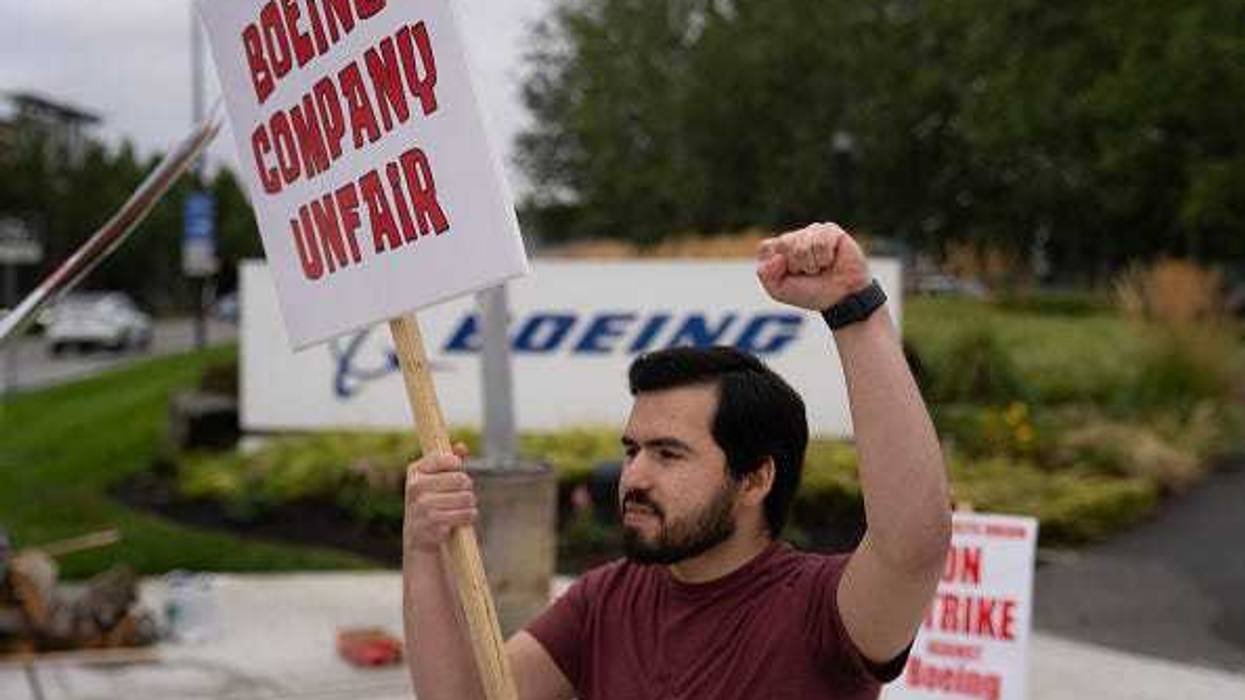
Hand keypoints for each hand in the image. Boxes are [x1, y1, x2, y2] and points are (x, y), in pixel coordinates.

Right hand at [405, 443, 476, 553]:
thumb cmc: (430, 505)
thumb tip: (462, 446)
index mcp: (415, 471)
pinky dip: (468, 516)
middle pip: (461, 479)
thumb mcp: (435, 481)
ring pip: (466, 497)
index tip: (456, 474)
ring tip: (462, 508)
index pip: (447, 459)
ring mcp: (423, 505)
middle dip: (467, 488)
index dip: (457, 467)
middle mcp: (416, 486)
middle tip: (462, 495)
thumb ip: (448, 462)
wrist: (418, 540)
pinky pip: (465, 514)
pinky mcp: (434, 523)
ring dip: (470, 505)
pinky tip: (461, 520)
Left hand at [756, 223, 871, 310]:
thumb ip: (765, 274)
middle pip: (784, 243)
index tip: (789, 276)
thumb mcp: (779, 290)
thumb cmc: (810, 292)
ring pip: (803, 243)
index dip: (776, 265)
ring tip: (821, 268)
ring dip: (812, 263)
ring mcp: (812, 232)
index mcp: (778, 249)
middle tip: (809, 273)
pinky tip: (831, 260)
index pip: (766, 247)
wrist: (839, 298)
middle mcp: (794, 237)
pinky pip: (821, 241)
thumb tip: (777, 256)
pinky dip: (825, 257)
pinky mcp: (830, 230)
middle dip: (796, 265)